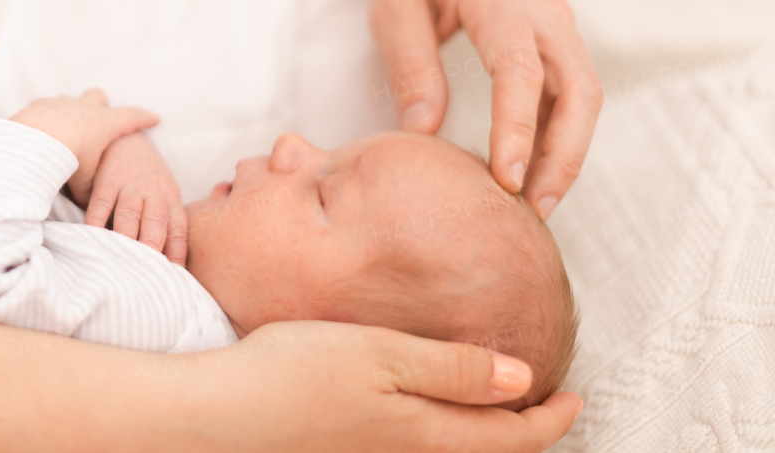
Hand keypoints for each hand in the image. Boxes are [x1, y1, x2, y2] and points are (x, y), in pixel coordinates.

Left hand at [10, 88, 159, 192]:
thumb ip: (90, 189)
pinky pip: (47, 107)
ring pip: (71, 100)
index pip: (131, 117)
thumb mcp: (85, 180)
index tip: (154, 118)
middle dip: (101, 104)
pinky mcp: (40, 105)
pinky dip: (47, 117)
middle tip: (100, 113)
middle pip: (98, 97)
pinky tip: (41, 131)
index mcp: (105, 123)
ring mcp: (62, 103)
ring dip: (70, 110)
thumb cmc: (70, 159)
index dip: (144, 118)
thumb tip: (90, 205)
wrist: (38, 139)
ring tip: (65, 128)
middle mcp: (85, 108)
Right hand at [73, 132, 187, 265]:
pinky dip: (96, 220)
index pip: (178, 230)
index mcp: (171, 201)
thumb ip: (165, 227)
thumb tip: (167, 267)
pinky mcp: (108, 179)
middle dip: (152, 247)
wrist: (129, 138)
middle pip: (155, 222)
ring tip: (122, 261)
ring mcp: (130, 186)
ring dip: (126, 237)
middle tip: (147, 273)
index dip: (177, 254)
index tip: (174, 277)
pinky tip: (93, 237)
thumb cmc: (149, 179)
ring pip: (129, 214)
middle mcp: (153, 194)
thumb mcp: (164, 198)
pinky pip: (102, 202)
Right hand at [203, 321, 581, 450]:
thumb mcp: (384, 355)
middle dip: (524, 435)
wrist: (220, 415)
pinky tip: (423, 413)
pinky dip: (442, 435)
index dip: (552, 419)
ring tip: (496, 412)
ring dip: (483, 436)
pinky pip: (415, 450)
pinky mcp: (344, 450)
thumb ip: (455, 368)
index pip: (512, 437)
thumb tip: (525, 379)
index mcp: (426, 433)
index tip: (578, 398)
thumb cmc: (296, 375)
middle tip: (547, 408)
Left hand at [370, 0, 603, 219]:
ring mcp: (558, 19)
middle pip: (579, 90)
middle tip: (534, 210)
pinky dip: (564, 131)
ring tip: (538, 202)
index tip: (506, 180)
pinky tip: (536, 166)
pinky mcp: (559, 32)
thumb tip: (423, 132)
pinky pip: (575, 87)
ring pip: (586, 93)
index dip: (517, 128)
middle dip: (563, 157)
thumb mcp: (394, 1)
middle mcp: (542, 7)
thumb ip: (409, 64)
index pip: (520, 70)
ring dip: (569, 151)